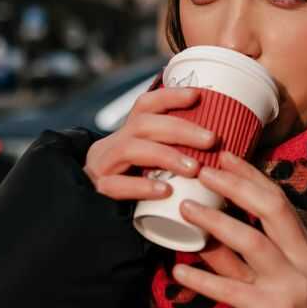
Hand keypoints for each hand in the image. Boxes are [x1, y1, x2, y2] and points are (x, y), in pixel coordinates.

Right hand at [83, 87, 216, 200]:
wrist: (86, 211)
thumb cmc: (130, 187)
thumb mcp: (147, 166)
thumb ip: (172, 155)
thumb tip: (220, 147)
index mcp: (127, 134)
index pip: (145, 106)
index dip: (170, 96)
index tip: (197, 95)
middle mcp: (112, 144)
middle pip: (144, 124)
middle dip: (181, 128)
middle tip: (211, 140)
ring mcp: (103, 166)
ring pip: (131, 149)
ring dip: (166, 155)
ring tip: (194, 168)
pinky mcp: (98, 190)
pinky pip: (117, 186)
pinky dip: (143, 186)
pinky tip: (166, 191)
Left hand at [172, 151, 306, 307]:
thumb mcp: (254, 279)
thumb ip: (230, 255)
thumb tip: (197, 227)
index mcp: (303, 245)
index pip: (277, 199)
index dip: (250, 175)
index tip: (223, 155)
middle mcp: (304, 259)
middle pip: (272, 209)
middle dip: (237, 185)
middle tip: (203, 172)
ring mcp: (293, 284)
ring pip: (254, 242)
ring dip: (216, 223)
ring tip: (184, 208)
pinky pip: (234, 290)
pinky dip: (203, 278)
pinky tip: (177, 270)